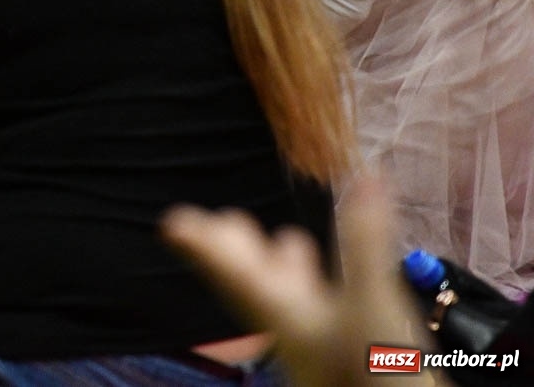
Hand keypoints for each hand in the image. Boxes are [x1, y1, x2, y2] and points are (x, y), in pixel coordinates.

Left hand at [162, 174, 429, 386]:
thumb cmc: (373, 382)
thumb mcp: (372, 308)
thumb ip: (364, 246)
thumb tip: (364, 178)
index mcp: (283, 313)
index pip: (231, 271)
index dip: (201, 245)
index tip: (171, 223)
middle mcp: (294, 326)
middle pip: (251, 281)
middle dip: (233, 249)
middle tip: (212, 221)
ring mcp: (321, 342)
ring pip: (288, 296)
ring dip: (278, 265)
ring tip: (286, 238)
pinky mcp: (349, 353)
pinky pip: (324, 311)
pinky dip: (324, 286)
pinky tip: (336, 284)